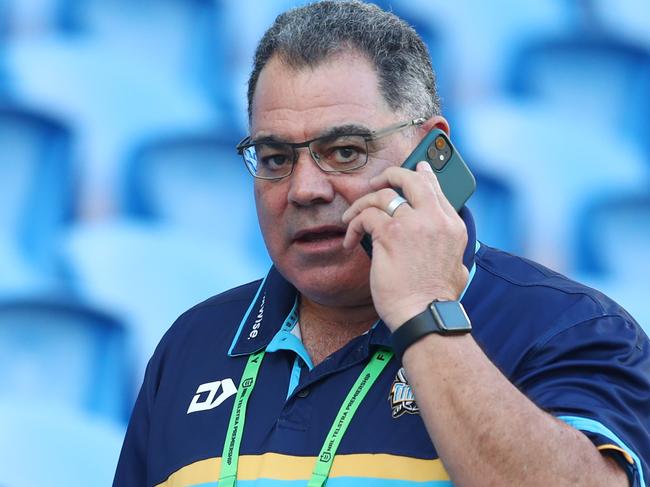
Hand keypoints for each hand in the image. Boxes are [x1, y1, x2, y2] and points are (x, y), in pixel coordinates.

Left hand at [342, 161, 468, 330]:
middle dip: (391, 175)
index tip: (415, 168)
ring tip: (351, 217)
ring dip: (362, 204)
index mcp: (452, 226)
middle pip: (411, 179)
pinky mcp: (390, 234)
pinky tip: (350, 240)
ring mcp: (412, 224)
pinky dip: (353, 225)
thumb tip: (442, 243)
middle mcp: (435, 219)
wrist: (426, 315)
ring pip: (382, 195)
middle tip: (376, 183)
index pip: (436, 189)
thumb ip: (449, 248)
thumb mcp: (456, 266)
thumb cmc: (435, 300)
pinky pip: (365, 216)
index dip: (422, 175)